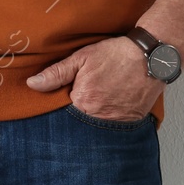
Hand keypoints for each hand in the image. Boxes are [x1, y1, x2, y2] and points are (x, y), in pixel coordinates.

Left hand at [25, 34, 163, 122]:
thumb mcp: (82, 57)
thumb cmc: (116, 55)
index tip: (58, 103)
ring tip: (96, 105)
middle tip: (81, 101)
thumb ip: (56, 73)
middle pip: (78, 123)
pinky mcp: (130, 123)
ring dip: (91, 121)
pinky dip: (108, 123)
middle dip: (74, 118)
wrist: (151, 57)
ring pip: (95, 128)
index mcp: (82, 101)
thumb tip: (32, 84)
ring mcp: (116, 123)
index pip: (60, 115)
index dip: (58, 108)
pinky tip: (109, 108)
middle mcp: (98, 117)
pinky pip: (114, 130)